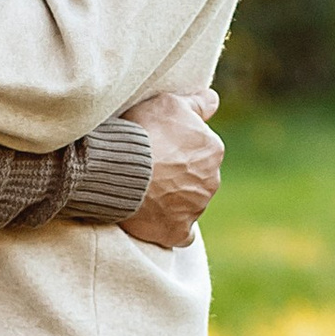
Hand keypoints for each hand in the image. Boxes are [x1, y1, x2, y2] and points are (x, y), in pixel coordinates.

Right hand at [118, 90, 223, 249]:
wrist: (120, 169)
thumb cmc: (143, 132)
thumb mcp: (169, 103)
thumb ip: (197, 103)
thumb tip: (214, 101)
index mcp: (213, 149)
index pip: (201, 148)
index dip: (178, 147)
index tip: (158, 146)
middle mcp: (212, 180)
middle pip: (197, 177)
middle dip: (178, 174)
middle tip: (149, 169)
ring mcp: (196, 208)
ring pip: (189, 203)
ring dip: (172, 199)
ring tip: (144, 191)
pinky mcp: (179, 231)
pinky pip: (181, 233)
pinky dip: (171, 227)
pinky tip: (155, 219)